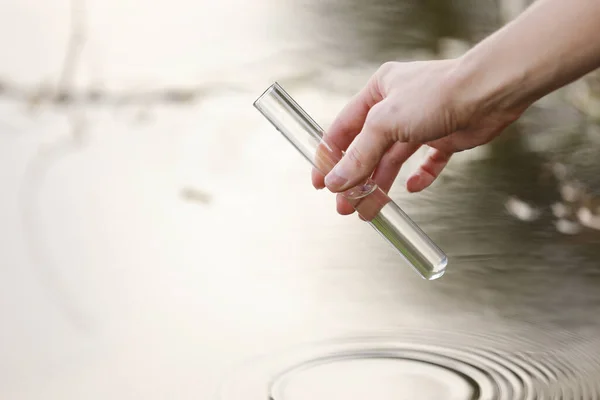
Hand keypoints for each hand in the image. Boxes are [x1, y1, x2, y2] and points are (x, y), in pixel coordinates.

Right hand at [312, 59, 526, 214]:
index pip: (343, 128)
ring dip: (380, 185)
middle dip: (355, 179)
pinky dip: (419, 177)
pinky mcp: (444, 137)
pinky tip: (412, 188)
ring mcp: (421, 123)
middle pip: (368, 149)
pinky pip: (426, 163)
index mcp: (378, 91)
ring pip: (393, 161)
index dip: (329, 156)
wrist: (488, 93)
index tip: (321, 182)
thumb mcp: (385, 123)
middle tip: (345, 205)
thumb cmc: (438, 94)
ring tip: (369, 210)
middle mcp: (397, 107)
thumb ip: (359, 155)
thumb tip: (336, 181)